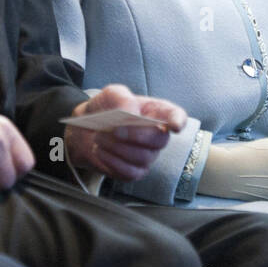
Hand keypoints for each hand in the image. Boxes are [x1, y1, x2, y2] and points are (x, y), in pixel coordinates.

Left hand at [63, 84, 185, 180]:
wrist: (88, 129)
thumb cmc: (107, 109)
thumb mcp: (111, 94)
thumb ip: (122, 97)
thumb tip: (130, 111)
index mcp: (158, 112)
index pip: (177, 117)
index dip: (179, 121)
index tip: (175, 125)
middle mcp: (157, 135)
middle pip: (159, 140)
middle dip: (135, 135)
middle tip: (113, 129)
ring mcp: (148, 156)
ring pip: (141, 157)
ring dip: (117, 148)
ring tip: (100, 137)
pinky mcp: (135, 171)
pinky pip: (129, 172)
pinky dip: (111, 160)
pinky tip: (100, 150)